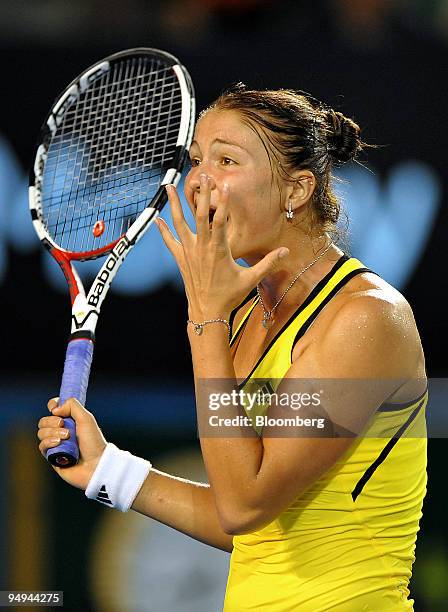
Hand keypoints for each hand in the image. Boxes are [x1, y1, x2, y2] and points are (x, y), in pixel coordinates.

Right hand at [37, 397, 106, 489]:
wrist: (95, 465)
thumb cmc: (94, 442)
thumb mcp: (86, 418)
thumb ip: (72, 406)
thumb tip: (55, 409)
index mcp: (71, 420)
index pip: (55, 408)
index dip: (53, 405)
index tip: (55, 407)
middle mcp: (62, 431)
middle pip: (44, 421)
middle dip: (51, 421)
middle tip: (63, 424)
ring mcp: (56, 444)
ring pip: (41, 432)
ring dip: (51, 432)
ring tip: (66, 437)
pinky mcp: (52, 457)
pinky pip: (42, 446)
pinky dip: (48, 442)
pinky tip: (58, 443)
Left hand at [156, 175, 288, 319]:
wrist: (207, 312)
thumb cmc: (229, 295)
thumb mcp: (251, 279)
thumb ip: (268, 263)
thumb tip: (285, 251)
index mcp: (219, 249)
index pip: (221, 220)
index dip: (223, 202)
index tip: (223, 185)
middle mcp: (201, 247)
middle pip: (200, 215)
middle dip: (202, 194)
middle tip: (202, 176)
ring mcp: (188, 252)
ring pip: (179, 223)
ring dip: (174, 204)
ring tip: (169, 187)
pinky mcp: (180, 259)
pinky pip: (169, 241)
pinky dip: (162, 230)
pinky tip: (156, 219)